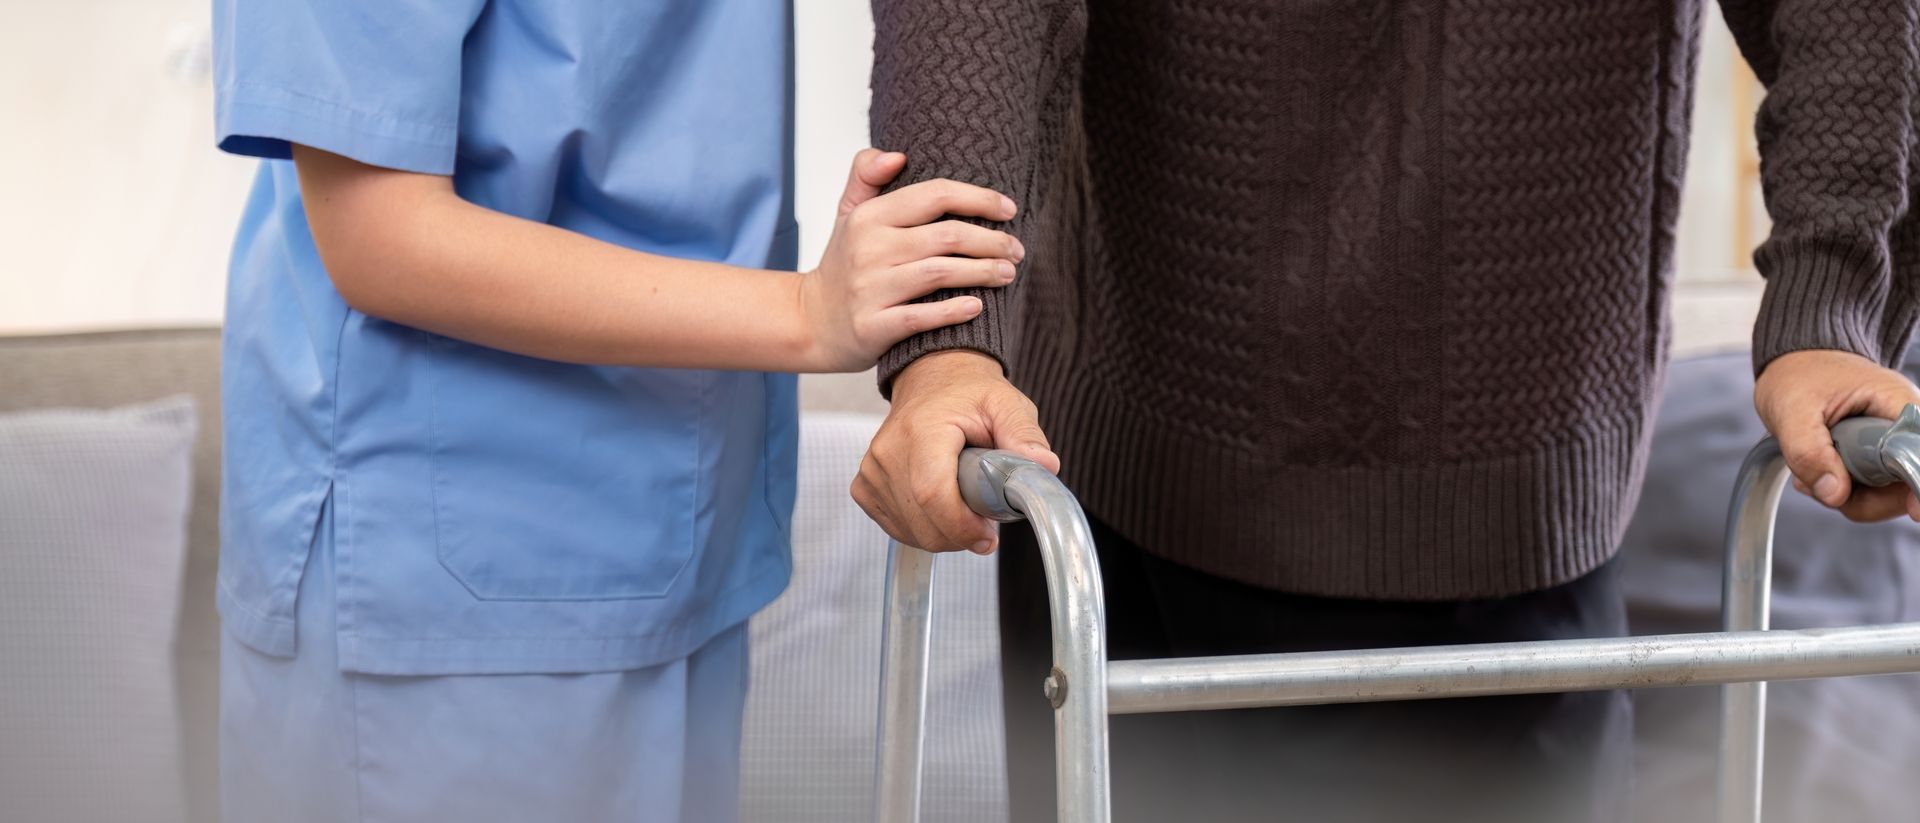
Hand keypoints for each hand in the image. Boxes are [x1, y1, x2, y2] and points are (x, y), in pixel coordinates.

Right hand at [796, 149, 1024, 371]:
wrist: (810, 321)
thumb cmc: (844, 265)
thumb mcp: (848, 213)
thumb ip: (866, 175)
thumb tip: (898, 155)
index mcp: (869, 217)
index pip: (935, 195)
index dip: (979, 199)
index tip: (1009, 209)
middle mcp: (868, 249)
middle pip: (946, 235)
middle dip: (992, 241)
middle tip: (1017, 249)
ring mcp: (869, 289)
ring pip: (939, 273)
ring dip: (982, 272)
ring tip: (1008, 273)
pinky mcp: (871, 327)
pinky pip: (920, 317)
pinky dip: (952, 311)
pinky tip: (977, 306)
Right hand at [852, 350, 1060, 552]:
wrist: (934, 379)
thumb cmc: (969, 394)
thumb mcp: (1007, 404)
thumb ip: (1025, 435)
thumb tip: (1045, 466)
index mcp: (921, 430)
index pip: (932, 494)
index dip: (961, 526)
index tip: (988, 536)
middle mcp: (888, 451)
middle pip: (922, 522)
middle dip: (959, 534)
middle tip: (984, 517)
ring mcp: (872, 470)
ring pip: (910, 531)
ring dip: (943, 532)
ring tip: (963, 504)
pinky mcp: (865, 485)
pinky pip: (895, 528)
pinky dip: (922, 529)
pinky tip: (939, 507)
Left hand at [1755, 348, 1919, 521]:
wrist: (1795, 363)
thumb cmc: (1799, 375)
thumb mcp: (1791, 411)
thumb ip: (1808, 452)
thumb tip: (1835, 494)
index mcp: (1900, 405)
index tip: (1914, 510)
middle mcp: (1908, 426)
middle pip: (1910, 483)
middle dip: (1867, 497)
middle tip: (1822, 483)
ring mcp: (1896, 444)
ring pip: (1891, 494)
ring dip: (1850, 496)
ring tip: (1811, 473)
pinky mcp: (1882, 456)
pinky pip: (1874, 489)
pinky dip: (1845, 491)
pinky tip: (1818, 473)